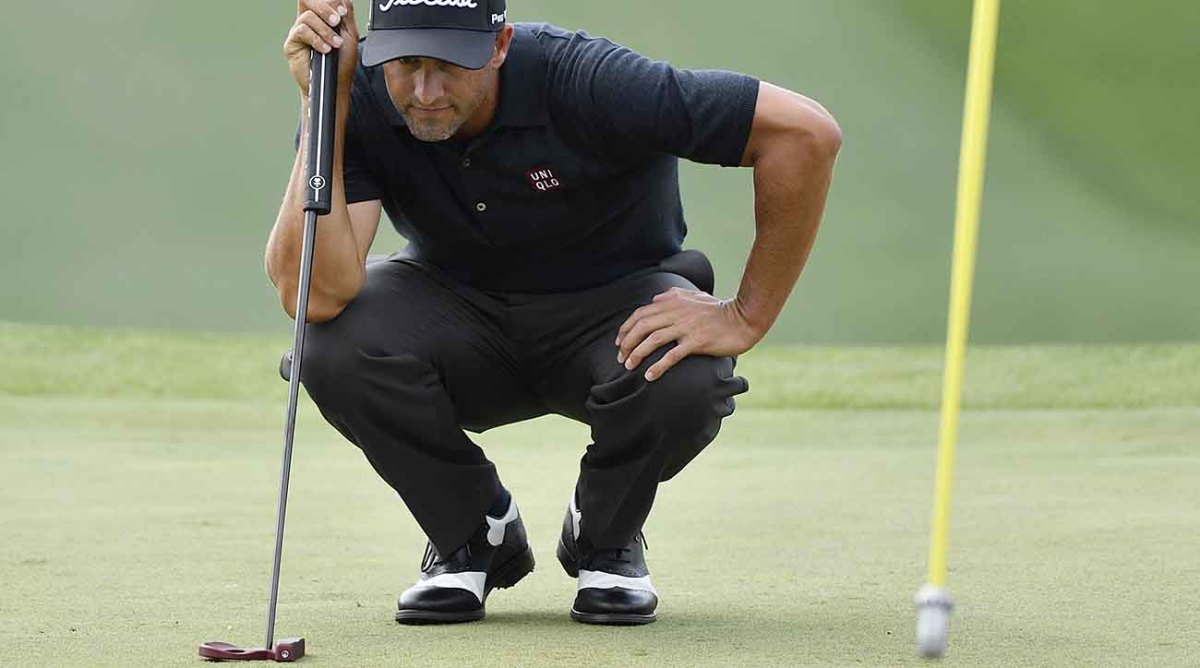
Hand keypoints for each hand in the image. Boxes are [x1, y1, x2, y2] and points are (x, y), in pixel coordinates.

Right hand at [285, 0, 359, 96]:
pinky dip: (316, 39)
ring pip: (307, 17)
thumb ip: (346, 15)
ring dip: (325, 30)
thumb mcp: (349, 35)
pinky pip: (301, 31)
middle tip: (337, 21)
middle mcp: (308, 21)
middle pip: (308, 0)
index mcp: (322, 17)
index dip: (330, 1)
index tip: (342, 11)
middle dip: (325, 9)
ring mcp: (299, 31)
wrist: (334, 84)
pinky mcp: (292, 43)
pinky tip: (325, 49)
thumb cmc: (341, 62)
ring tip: (335, 44)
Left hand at [615, 288, 762, 381]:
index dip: (626, 328)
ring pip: (653, 340)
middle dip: (627, 343)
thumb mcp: (696, 296)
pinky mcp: (697, 341)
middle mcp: (676, 313)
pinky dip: (658, 366)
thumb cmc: (720, 310)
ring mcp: (686, 327)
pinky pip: (672, 355)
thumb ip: (675, 295)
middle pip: (642, 327)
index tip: (619, 342)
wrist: (744, 318)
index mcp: (673, 302)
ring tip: (629, 367)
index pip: (641, 314)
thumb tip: (656, 298)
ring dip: (637, 354)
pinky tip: (649, 376)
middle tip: (621, 358)